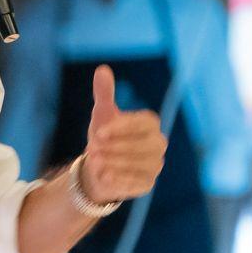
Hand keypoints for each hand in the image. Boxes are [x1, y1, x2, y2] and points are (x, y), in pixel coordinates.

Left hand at [80, 66, 165, 202]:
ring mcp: (155, 165)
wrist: (99, 166)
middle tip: (93, 147)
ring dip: (115, 162)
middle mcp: (158, 143)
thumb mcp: (102, 114)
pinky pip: (138, 182)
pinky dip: (120, 179)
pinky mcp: (148, 183)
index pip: (141, 123)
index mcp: (150, 123)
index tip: (99, 131)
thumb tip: (102, 69)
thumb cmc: (104, 137)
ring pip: (139, 164)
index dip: (121, 128)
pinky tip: (104, 176)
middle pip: (142, 145)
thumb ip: (104, 93)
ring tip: (95, 160)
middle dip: (116, 146)